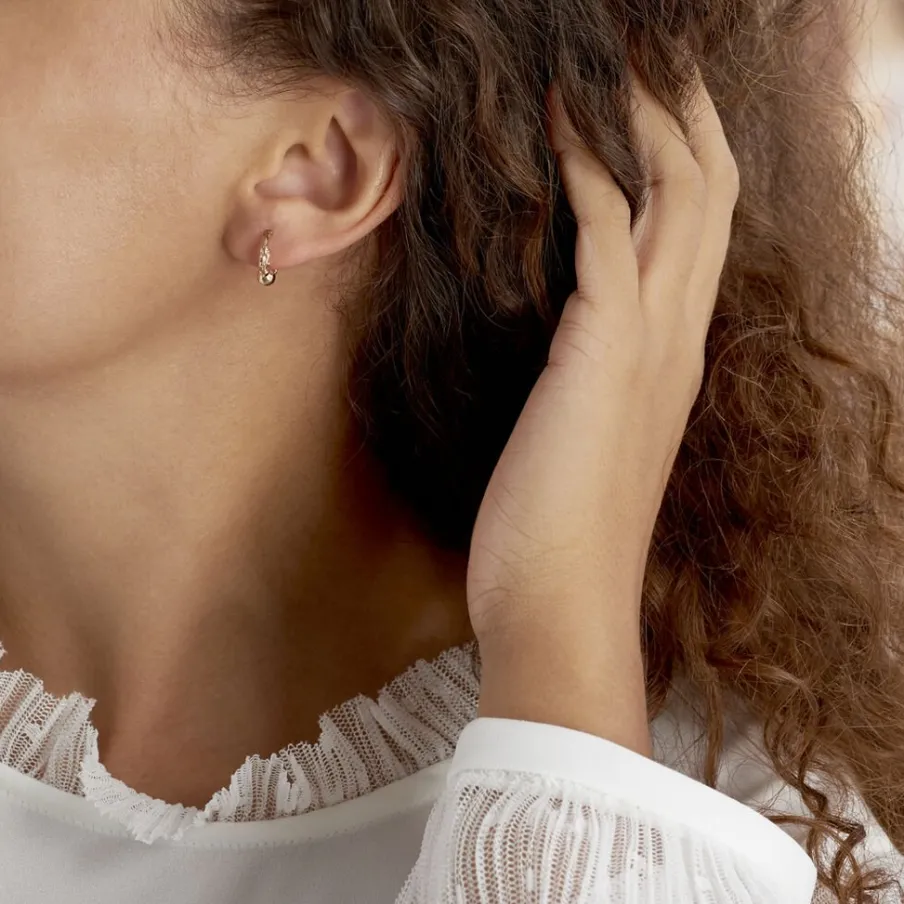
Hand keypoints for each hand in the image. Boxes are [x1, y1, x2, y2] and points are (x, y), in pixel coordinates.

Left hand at [467, 74, 739, 752]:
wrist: (560, 602)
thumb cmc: (561, 533)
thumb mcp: (587, 438)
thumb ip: (595, 384)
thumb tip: (571, 349)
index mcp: (672, 355)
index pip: (698, 230)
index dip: (684, 157)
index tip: (652, 106)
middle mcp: (676, 336)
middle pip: (708, 191)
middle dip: (683, 112)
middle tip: (650, 56)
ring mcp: (648, 340)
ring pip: (678, 192)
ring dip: (646, 116)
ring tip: (614, 62)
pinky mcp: (602, 348)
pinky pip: (605, 227)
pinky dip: (586, 166)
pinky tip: (556, 124)